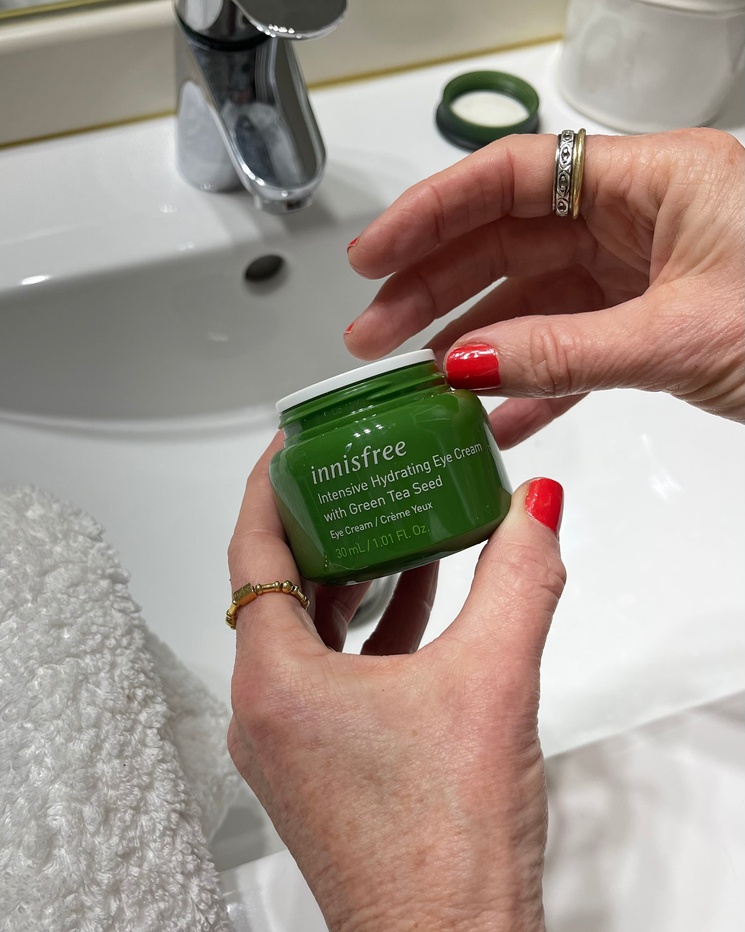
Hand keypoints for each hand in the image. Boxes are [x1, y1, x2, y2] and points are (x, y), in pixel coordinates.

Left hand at [227, 435, 565, 931]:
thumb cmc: (443, 850)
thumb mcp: (492, 685)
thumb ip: (518, 580)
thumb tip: (534, 510)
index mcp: (277, 684)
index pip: (253, 551)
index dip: (270, 486)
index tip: (293, 445)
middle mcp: (267, 713)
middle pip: (280, 586)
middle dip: (321, 525)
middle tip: (353, 474)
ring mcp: (292, 743)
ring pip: (310, 630)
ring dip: (352, 577)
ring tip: (394, 525)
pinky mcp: (325, 763)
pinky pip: (335, 671)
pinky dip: (370, 629)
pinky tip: (418, 602)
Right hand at [345, 128, 744, 447]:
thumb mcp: (681, 334)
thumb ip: (565, 352)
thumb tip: (465, 365)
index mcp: (652, 180)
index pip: (512, 177)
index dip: (431, 214)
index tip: (374, 255)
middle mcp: (638, 216)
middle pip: (506, 241)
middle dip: (433, 289)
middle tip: (373, 336)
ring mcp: (641, 272)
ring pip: (531, 299)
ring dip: (471, 343)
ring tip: (413, 383)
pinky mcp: (649, 324)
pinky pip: (571, 347)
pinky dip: (530, 383)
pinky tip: (491, 418)